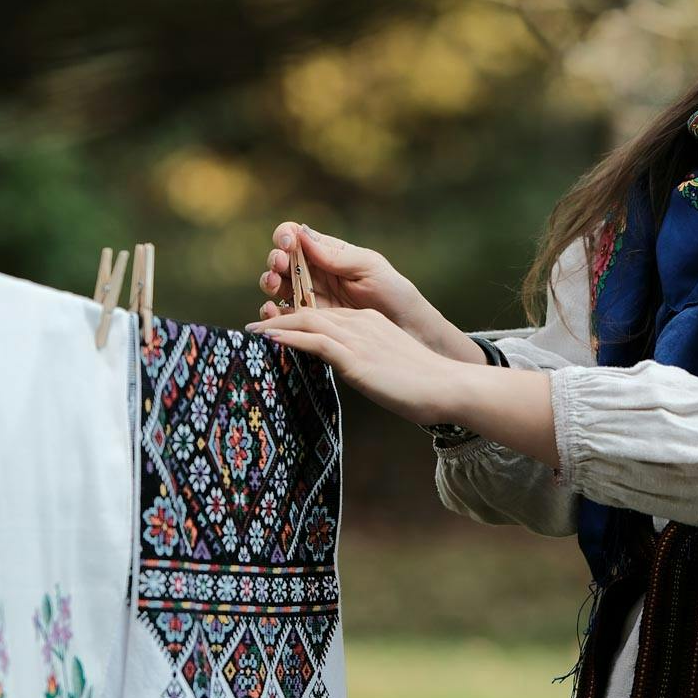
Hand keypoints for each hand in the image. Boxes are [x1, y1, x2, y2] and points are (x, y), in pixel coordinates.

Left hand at [245, 304, 469, 426]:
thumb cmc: (423, 384)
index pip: (322, 314)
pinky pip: (314, 341)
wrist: (447, 386)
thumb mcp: (387, 365)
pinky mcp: (356, 356)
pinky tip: (268, 340)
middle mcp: (359, 323)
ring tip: (250, 332)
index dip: (293, 318)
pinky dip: (288, 338)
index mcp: (367, 322)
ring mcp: (357, 338)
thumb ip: (364, 361)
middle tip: (250, 328)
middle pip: (308, 311)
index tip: (271, 329)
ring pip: (306, 320)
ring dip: (274, 324)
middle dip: (276, 316)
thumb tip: (348, 371)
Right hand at [258, 223, 485, 362]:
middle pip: (280, 260)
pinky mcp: (309, 324)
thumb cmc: (394, 294)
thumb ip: (337, 255)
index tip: (289, 243)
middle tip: (281, 266)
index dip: (286, 236)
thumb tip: (302, 237)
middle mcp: (314, 274)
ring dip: (269, 283)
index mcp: (328, 253)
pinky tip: (274, 311)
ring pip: (276, 287)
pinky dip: (272, 312)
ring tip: (274, 286)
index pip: (295, 237)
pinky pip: (283, 316)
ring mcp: (309, 299)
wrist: (407, 331)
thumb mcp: (370, 267)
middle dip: (276, 260)